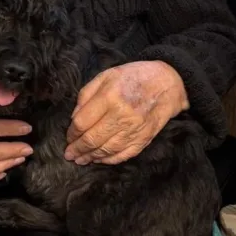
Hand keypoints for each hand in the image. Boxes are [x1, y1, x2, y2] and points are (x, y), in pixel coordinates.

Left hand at [65, 60, 188, 165]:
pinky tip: (100, 160)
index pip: (83, 122)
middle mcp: (122, 115)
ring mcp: (134, 129)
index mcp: (109, 96)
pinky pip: (124, 154)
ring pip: (107, 149)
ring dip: (91, 157)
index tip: (68, 137)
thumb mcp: (106, 75)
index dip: (72, 133)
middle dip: (78, 149)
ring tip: (81, 160)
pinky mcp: (144, 138)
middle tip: (69, 155)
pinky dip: (110, 160)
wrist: (167, 83)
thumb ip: (87, 94)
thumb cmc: (133, 77)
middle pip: (93, 139)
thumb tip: (75, 117)